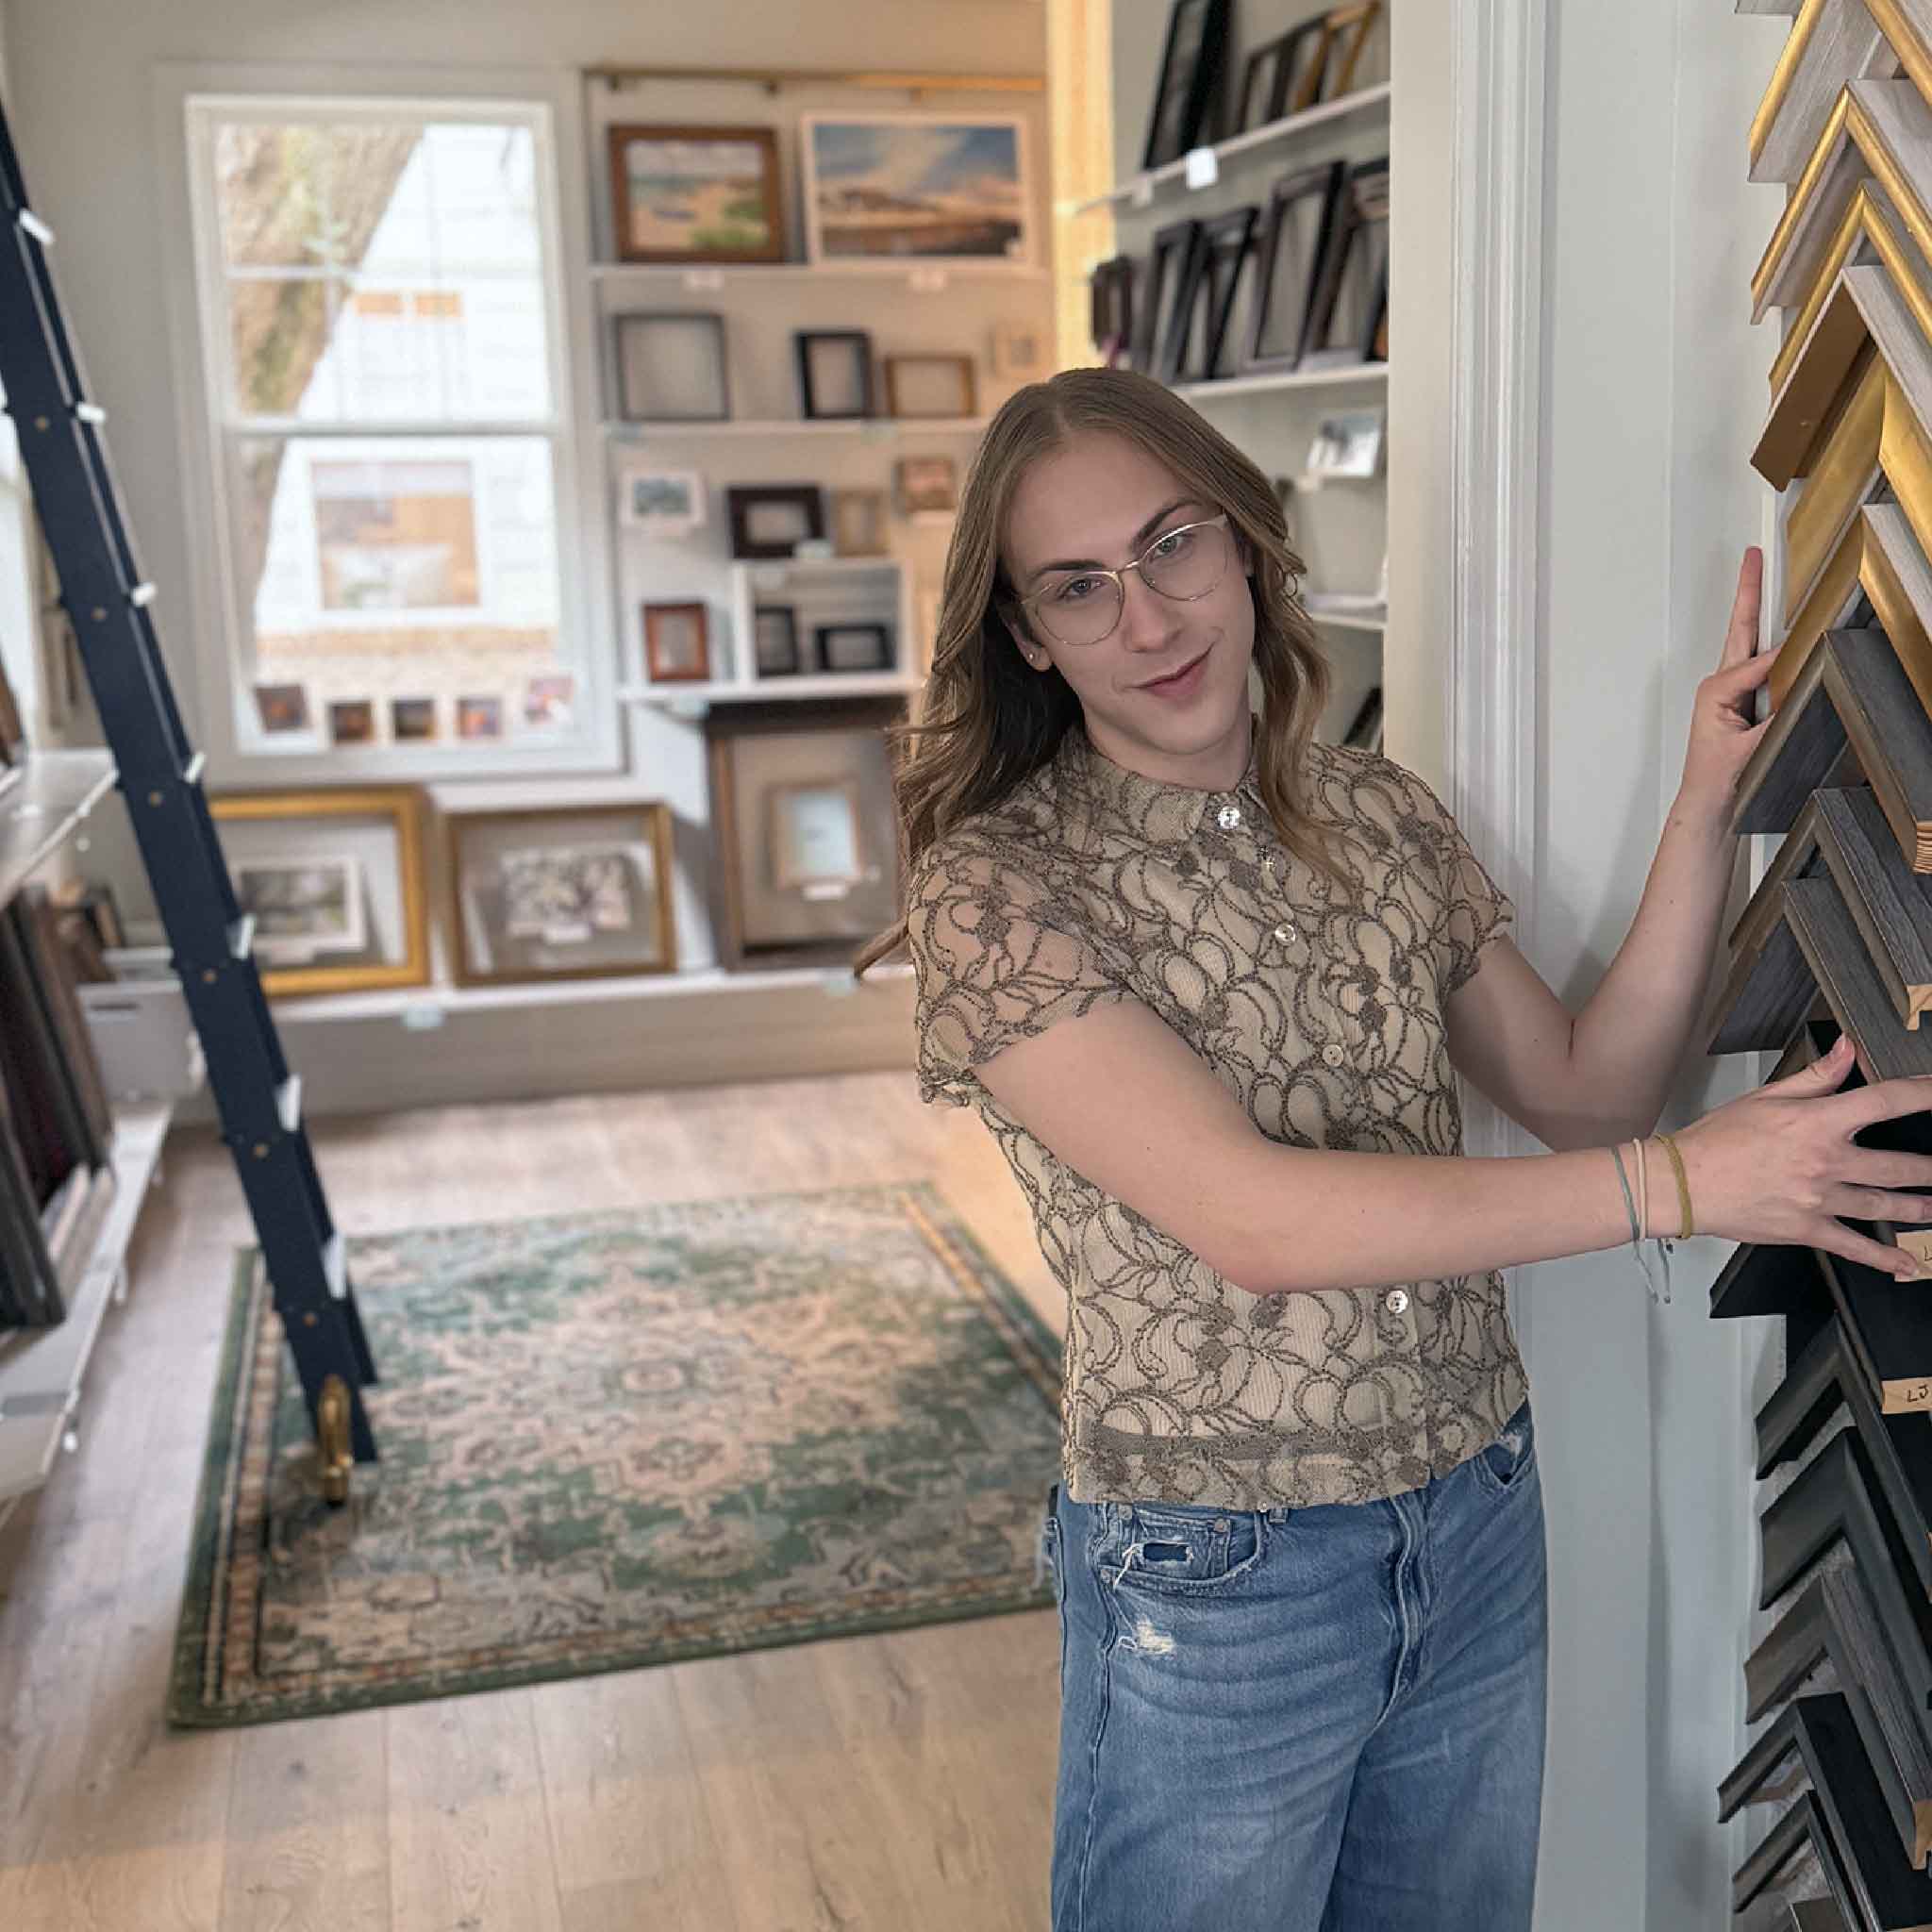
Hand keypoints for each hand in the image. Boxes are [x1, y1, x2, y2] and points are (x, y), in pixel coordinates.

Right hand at [1673, 1034, 1931, 1276]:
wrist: (1682, 1184)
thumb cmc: (1716, 1141)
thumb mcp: (1765, 1097)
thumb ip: (1815, 1076)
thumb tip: (1846, 1049)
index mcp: (1816, 1123)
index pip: (1884, 1102)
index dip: (1922, 1094)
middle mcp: (1823, 1163)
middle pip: (1897, 1166)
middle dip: (1931, 1169)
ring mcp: (1818, 1200)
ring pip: (1884, 1206)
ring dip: (1919, 1208)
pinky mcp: (1806, 1230)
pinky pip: (1854, 1246)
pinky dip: (1884, 1258)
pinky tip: (1906, 1262)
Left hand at [1676, 547, 1774, 826]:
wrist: (1710, 802)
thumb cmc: (1718, 777)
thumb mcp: (1748, 745)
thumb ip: (1773, 714)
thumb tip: (1791, 685)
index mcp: (1715, 691)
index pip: (1757, 661)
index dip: (1782, 656)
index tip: (1804, 644)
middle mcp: (1719, 684)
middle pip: (1741, 630)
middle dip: (1749, 591)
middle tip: (1754, 557)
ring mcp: (1730, 689)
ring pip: (1749, 641)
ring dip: (1755, 608)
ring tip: (1758, 571)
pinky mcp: (1742, 697)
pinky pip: (1760, 663)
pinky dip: (1771, 643)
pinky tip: (1780, 628)